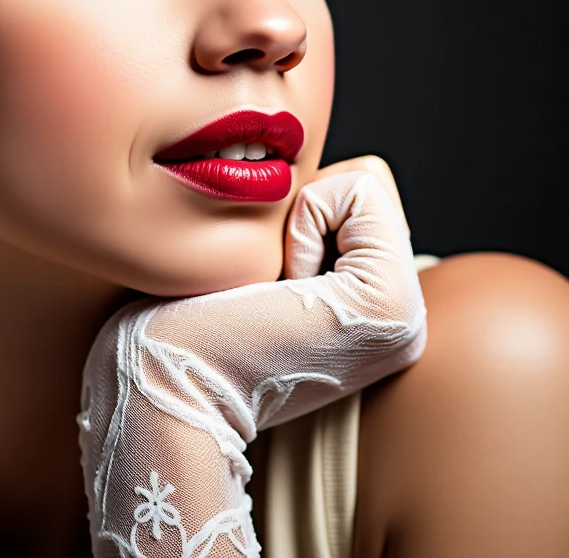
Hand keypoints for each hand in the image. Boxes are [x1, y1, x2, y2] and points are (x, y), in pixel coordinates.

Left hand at [75, 158, 427, 557]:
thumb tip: (306, 183)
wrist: (165, 389)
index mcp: (373, 314)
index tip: (266, 282)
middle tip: (269, 284)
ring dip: (301, 217)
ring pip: (367, 180)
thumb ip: (301, 238)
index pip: (362, 196)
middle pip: (368, 183)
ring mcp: (403, 316)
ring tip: (274, 288)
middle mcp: (402, 319)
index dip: (300, 211)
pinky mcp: (387, 302)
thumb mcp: (255, 273)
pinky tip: (280, 284)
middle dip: (305, 209)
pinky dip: (304, 218)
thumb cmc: (183, 327)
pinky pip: (359, 190)